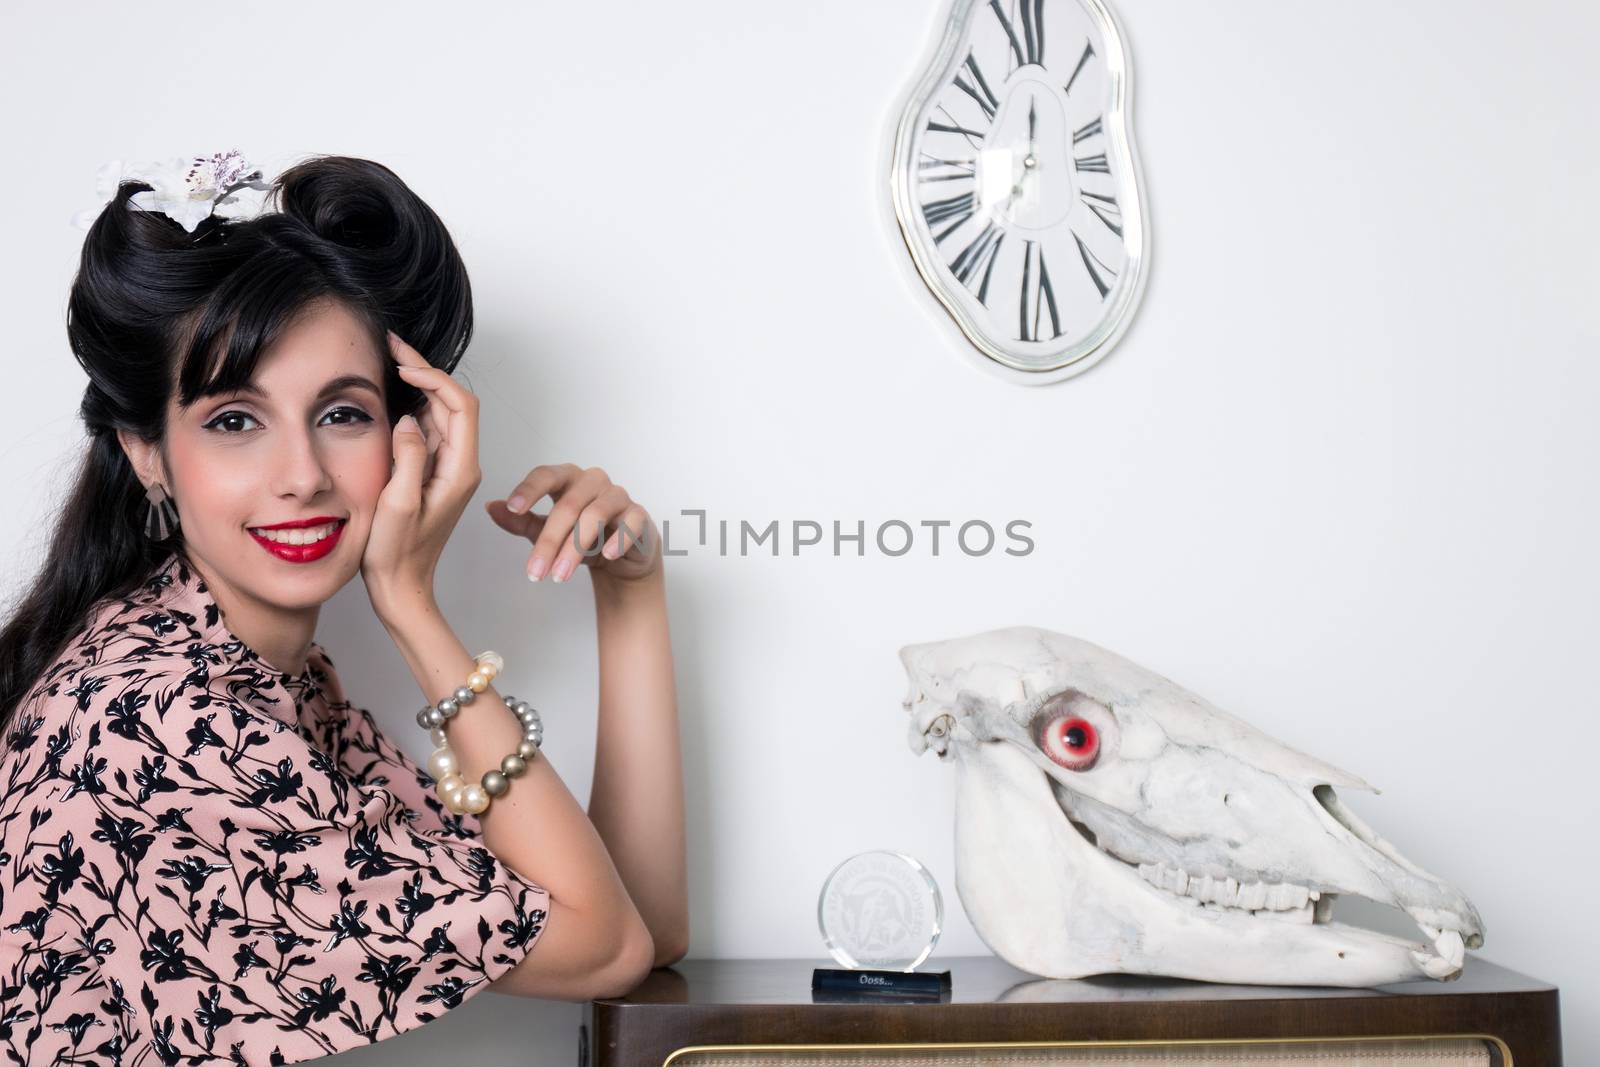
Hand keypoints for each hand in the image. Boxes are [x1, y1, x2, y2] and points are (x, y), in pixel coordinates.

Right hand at [360, 330, 479, 618]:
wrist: (402, 587)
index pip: (461, 406)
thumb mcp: (398, 503)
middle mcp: (461, 465)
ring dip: (419, 386)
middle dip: (426, 371)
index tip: (403, 363)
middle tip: (392, 345)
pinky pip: (429, 432)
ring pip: (440, 414)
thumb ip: (408, 458)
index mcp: (461, 470)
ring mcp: (447, 469)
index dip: (435, 378)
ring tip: (389, 360)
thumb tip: (409, 420)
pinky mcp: (432, 475)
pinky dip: (412, 408)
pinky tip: (390, 396)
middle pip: (453, 403)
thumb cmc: (397, 553)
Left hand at [485, 465, 661, 584]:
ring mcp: (618, 496)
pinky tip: (606, 555)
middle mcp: (593, 481)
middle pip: (568, 505)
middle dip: (549, 541)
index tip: (513, 508)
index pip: (546, 474)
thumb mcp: (546, 531)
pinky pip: (630, 523)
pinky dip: (618, 539)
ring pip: (595, 515)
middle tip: (535, 572)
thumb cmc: (582, 538)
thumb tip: (492, 508)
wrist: (621, 556)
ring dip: (575, 548)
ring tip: (560, 575)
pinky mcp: (638, 515)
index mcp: (567, 479)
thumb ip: (521, 521)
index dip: (530, 489)